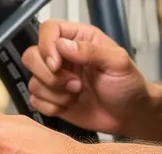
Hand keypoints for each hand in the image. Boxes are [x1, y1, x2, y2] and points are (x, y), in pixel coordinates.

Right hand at [22, 20, 149, 133]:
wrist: (130, 115)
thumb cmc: (129, 85)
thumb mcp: (117, 62)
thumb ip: (91, 51)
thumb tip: (63, 46)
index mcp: (79, 39)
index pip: (49, 30)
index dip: (47, 46)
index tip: (57, 64)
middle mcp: (64, 57)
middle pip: (32, 56)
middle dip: (50, 75)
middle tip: (74, 85)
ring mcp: (56, 79)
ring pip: (33, 81)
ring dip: (54, 93)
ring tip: (76, 95)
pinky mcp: (53, 99)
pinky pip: (35, 101)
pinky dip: (50, 106)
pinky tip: (69, 106)